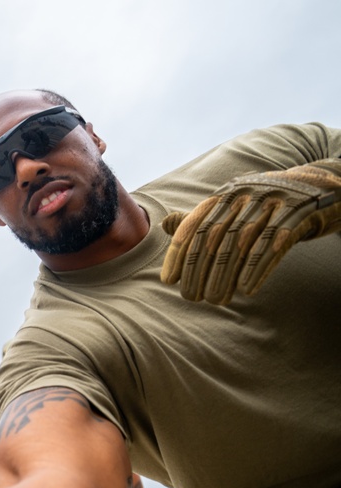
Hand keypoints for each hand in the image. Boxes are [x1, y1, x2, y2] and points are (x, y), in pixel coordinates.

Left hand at [160, 158, 340, 303]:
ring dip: (225, 274)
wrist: (322, 187)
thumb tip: (166, 224)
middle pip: (215, 237)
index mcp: (226, 194)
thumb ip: (201, 217)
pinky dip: (258, 267)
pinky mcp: (299, 212)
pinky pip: (275, 242)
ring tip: (216, 300)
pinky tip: (247, 289)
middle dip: (199, 270)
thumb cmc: (270, 204)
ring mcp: (273, 201)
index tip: (169, 280)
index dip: (179, 254)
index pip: (195, 226)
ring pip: (242, 243)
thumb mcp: (235, 206)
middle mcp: (246, 194)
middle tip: (192, 298)